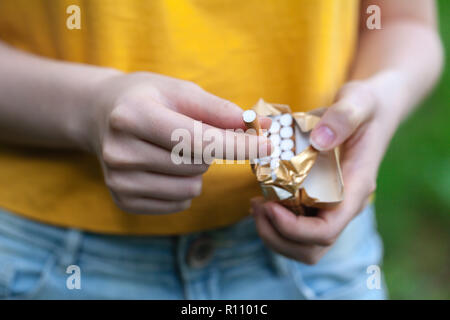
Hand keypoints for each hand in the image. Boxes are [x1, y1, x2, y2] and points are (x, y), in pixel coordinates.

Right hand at [84, 72, 270, 213]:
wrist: (101, 115)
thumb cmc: (146, 98)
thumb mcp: (180, 90)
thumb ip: (220, 109)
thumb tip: (262, 126)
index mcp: (133, 115)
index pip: (198, 139)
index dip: (238, 145)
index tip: (267, 145)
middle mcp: (120, 151)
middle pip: (197, 164)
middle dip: (210, 151)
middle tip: (192, 133)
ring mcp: (118, 180)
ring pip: (190, 188)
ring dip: (198, 170)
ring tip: (176, 150)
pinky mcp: (123, 200)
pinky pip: (178, 203)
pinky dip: (184, 187)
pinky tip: (167, 168)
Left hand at [252, 79, 396, 263]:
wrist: (372, 111)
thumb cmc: (366, 106)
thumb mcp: (358, 101)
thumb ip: (343, 117)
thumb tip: (320, 140)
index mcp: (356, 188)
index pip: (327, 230)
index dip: (295, 228)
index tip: (270, 206)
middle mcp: (344, 205)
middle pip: (311, 248)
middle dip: (277, 236)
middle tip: (257, 206)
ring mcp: (331, 206)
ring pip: (302, 244)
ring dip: (273, 233)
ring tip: (256, 204)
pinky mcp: (319, 200)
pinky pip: (296, 227)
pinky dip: (274, 222)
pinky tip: (261, 198)